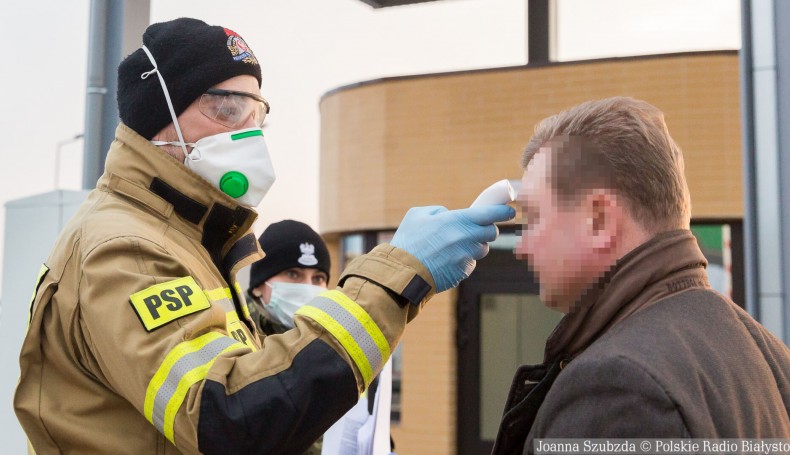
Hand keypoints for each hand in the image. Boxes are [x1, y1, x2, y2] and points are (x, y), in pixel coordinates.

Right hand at [390, 205, 514, 291]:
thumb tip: (448, 213)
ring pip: (482, 249)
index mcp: (457, 220)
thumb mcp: (417, 214)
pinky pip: (470, 263)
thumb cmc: (408, 241)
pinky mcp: (463, 272)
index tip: (510, 212)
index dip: (504, 212)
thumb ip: (438, 210)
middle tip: (476, 229)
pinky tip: (445, 260)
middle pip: (492, 233)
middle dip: (487, 230)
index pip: (491, 214)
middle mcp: (466, 238)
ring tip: (453, 246)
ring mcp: (466, 257)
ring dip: (474, 246)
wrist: (402, 272)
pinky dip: (463, 260)